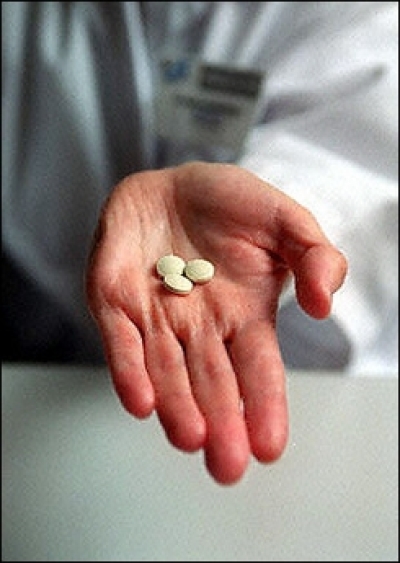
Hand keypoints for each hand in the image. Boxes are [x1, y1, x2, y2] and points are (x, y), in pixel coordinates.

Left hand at [86, 161, 346, 484]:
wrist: (172, 185)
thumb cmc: (232, 205)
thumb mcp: (286, 221)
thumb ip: (315, 257)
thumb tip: (322, 304)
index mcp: (243, 317)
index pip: (257, 370)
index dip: (264, 406)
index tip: (269, 445)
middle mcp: (200, 328)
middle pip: (211, 383)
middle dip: (220, 424)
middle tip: (226, 464)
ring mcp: (156, 318)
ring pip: (166, 371)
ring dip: (176, 407)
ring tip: (190, 438)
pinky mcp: (115, 301)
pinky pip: (122, 341)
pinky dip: (130, 370)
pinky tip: (142, 401)